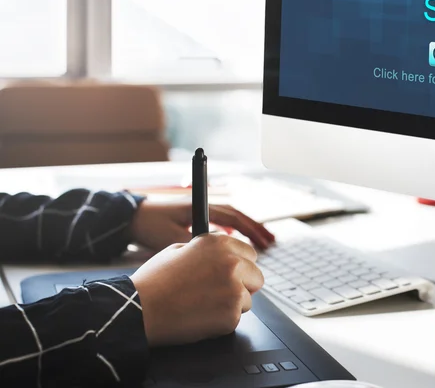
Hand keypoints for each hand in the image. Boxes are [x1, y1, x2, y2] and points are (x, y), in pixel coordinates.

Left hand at [129, 198, 274, 251]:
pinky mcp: (193, 222)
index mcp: (200, 210)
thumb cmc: (150, 226)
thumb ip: (196, 248)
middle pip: (236, 217)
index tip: (264, 240)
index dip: (251, 228)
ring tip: (262, 242)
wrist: (130, 218)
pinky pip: (220, 225)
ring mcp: (198, 215)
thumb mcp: (173, 239)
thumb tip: (218, 260)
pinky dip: (233, 234)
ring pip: (230, 220)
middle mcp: (203, 209)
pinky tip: (237, 245)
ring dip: (246, 231)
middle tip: (271, 241)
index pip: (233, 217)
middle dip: (255, 229)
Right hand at [131, 234, 263, 345]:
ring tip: (204, 305)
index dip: (240, 265)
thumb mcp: (179, 249)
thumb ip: (207, 249)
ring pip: (248, 299)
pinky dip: (222, 321)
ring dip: (232, 304)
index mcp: (220, 243)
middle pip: (256, 276)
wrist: (140, 309)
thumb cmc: (155, 281)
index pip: (250, 254)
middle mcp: (232, 262)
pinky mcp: (232, 313)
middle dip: (242, 285)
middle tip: (219, 293)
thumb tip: (223, 254)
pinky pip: (236, 318)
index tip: (232, 273)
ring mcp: (234, 288)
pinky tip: (201, 316)